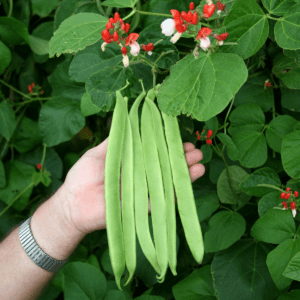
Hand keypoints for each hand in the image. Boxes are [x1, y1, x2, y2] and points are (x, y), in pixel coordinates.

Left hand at [56, 138, 204, 235]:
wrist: (72, 204)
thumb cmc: (82, 176)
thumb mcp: (98, 153)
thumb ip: (115, 141)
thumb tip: (128, 121)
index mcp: (131, 163)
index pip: (154, 152)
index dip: (167, 145)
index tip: (180, 137)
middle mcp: (139, 176)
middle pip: (164, 167)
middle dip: (181, 159)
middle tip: (196, 152)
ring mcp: (141, 192)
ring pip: (167, 182)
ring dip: (183, 174)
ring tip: (199, 165)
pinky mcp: (140, 208)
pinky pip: (160, 201)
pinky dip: (175, 194)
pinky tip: (187, 183)